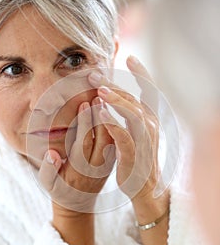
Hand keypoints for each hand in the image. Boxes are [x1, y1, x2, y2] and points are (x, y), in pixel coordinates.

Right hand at [38, 97, 114, 212]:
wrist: (79, 204)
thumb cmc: (61, 191)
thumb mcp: (49, 185)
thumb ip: (48, 170)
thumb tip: (52, 153)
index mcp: (80, 170)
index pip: (84, 142)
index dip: (85, 123)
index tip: (85, 103)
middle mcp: (97, 166)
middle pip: (101, 137)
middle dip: (100, 115)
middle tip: (98, 95)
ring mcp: (107, 164)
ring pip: (111, 138)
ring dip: (108, 118)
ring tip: (104, 99)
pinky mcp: (112, 161)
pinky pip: (114, 141)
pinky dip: (113, 125)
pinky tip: (109, 111)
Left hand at [88, 59, 158, 204]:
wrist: (145, 188)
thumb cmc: (137, 157)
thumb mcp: (137, 134)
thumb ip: (130, 115)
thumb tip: (116, 96)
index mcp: (151, 119)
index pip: (149, 91)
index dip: (142, 73)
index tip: (130, 57)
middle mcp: (150, 126)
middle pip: (133, 99)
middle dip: (114, 85)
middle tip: (94, 74)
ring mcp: (144, 140)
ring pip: (132, 114)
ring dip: (116, 100)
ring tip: (99, 90)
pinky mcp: (134, 154)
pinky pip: (123, 135)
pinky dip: (112, 122)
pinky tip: (100, 113)